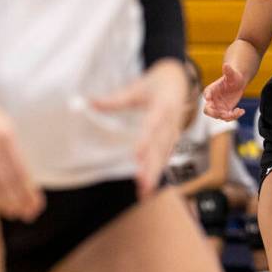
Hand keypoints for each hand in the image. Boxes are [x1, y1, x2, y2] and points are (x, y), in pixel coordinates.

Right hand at [0, 88, 44, 220]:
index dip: (29, 194)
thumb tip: (27, 184)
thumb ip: (15, 154)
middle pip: (4, 185)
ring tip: (11, 212)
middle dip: (17, 203)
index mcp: (6, 137)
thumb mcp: (8, 130)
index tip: (36, 207)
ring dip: (0, 205)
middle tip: (25, 214)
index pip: (21, 174)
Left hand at [93, 59, 186, 198]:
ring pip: (164, 155)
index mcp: (164, 106)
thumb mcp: (138, 86)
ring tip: (145, 191)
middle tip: (143, 185)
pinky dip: (157, 170)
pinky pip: (165, 156)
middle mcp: (172, 122)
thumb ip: (116, 98)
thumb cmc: (158, 83)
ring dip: (154, 173)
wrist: (181, 80)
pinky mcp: (172, 138)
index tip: (137, 156)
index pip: (154, 126)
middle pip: (161, 147)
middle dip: (152, 167)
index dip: (146, 142)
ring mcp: (174, 131)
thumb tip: (90, 103)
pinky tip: (149, 184)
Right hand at [203, 63, 245, 120]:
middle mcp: (212, 100)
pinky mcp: (225, 111)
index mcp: (211, 90)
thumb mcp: (232, 74)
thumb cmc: (233, 77)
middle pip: (207, 110)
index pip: (206, 94)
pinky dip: (234, 116)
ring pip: (218, 116)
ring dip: (228, 116)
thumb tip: (226, 64)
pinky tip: (241, 110)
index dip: (207, 97)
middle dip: (213, 113)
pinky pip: (227, 117)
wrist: (238, 83)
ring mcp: (218, 107)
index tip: (209, 99)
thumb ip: (228, 71)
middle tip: (223, 113)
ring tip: (238, 111)